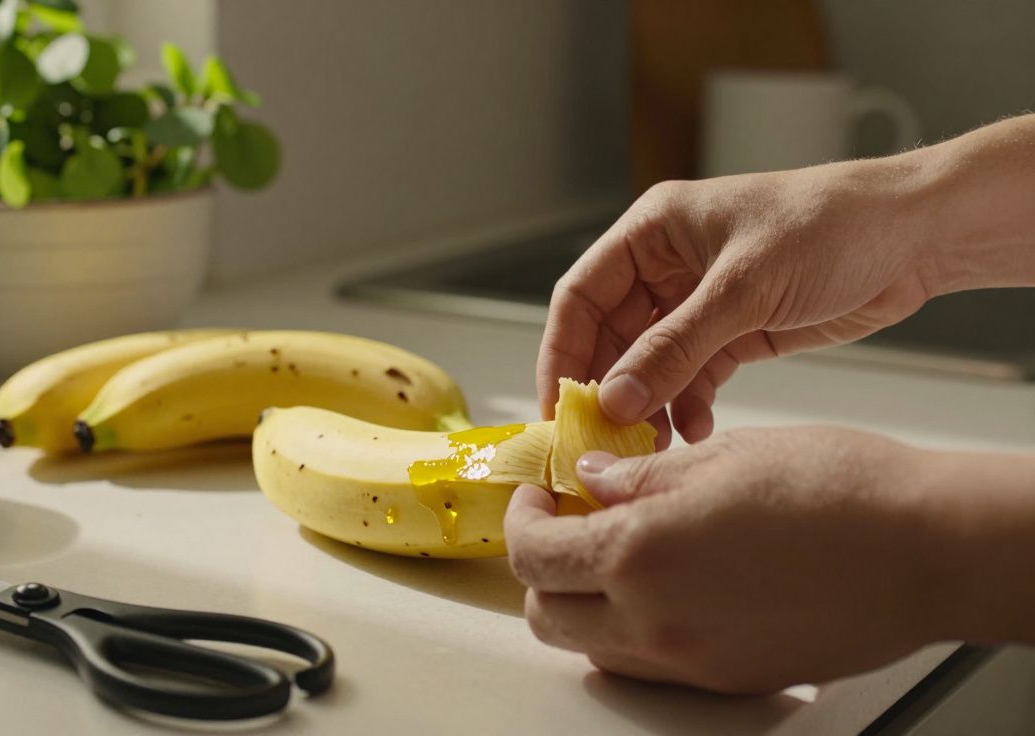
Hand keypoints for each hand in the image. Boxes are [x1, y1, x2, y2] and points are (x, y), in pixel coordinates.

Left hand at [504, 426, 960, 692]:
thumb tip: (591, 478)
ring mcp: (690, 661)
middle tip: (567, 520)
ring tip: (617, 549)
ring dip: (582, 601)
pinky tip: (666, 582)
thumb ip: (638, 477)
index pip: (532, 554)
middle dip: (541, 566)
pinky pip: (647, 664)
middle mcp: (653, 620)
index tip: (540, 493)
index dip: (522, 517)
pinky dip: (631, 627)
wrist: (925, 549)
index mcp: (638, 554)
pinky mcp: (727, 678)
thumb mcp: (719, 459)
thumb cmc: (837, 490)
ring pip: (591, 646)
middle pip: (546, 613)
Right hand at [539, 163, 934, 443]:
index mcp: (654, 232)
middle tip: (601, 441)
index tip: (556, 407)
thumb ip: (675, 348)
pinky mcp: (736, 333)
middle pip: (611, 336)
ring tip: (650, 447)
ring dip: (647, 404)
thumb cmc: (831, 227)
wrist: (915, 236)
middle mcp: (668, 266)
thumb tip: (614, 399)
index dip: (563, 352)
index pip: (581, 296)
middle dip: (606, 389)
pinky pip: (693, 377)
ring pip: (650, 363)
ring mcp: (700, 302)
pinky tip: (697, 432)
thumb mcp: (743, 289)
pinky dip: (689, 406)